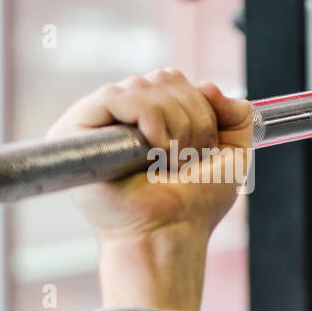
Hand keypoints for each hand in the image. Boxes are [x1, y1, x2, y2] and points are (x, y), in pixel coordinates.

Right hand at [47, 69, 252, 310]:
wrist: (172, 232)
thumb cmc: (195, 203)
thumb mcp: (233, 154)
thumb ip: (237, 114)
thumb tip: (206, 83)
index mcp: (145, 116)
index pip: (171, 78)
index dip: (198, 105)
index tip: (205, 147)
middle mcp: (117, 115)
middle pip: (161, 78)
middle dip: (191, 118)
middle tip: (187, 159)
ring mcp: (94, 122)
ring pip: (143, 87)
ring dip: (173, 126)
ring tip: (169, 162)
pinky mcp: (74, 129)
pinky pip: (117, 96)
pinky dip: (148, 121)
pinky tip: (154, 152)